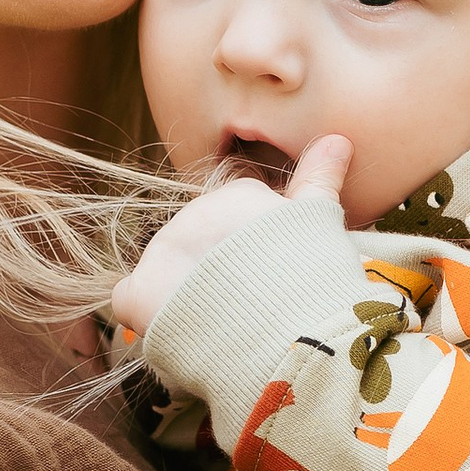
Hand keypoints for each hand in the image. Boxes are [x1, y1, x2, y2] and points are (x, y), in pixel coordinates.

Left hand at [109, 134, 351, 333]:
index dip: (253, 253)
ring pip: (169, 272)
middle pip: (200, 245)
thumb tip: (338, 139)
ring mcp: (162, 252)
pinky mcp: (139, 293)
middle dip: (219, 273)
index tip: (273, 276)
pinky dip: (149, 317)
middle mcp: (193, 214)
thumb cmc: (312, 277)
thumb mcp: (322, 221)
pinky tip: (181, 332)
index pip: (236, 221)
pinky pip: (131, 300)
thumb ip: (320, 178)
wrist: (284, 330)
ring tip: (222, 325)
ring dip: (188, 295)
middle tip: (251, 305)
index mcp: (237, 194)